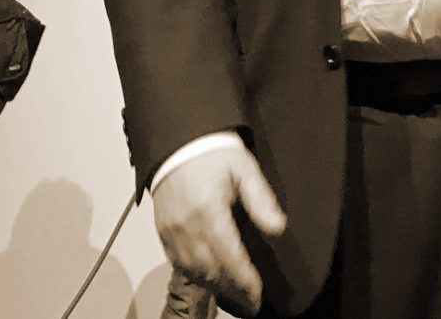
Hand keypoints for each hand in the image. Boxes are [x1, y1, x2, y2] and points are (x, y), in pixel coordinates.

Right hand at [152, 148, 286, 317]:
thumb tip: (278, 227)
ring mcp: (171, 230)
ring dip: (215, 285)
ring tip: (234, 292)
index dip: (245, 280)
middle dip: (233, 289)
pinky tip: (210, 279)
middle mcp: (187, 225)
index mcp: (209, 210)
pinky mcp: (162, 231)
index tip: (258, 294)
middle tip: (251, 301)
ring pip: (194, 271)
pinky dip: (195, 276)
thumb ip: (261, 198)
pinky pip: (178, 263)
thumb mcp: (243, 167)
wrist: (178, 141)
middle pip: (211, 270)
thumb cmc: (213, 152)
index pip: (230, 256)